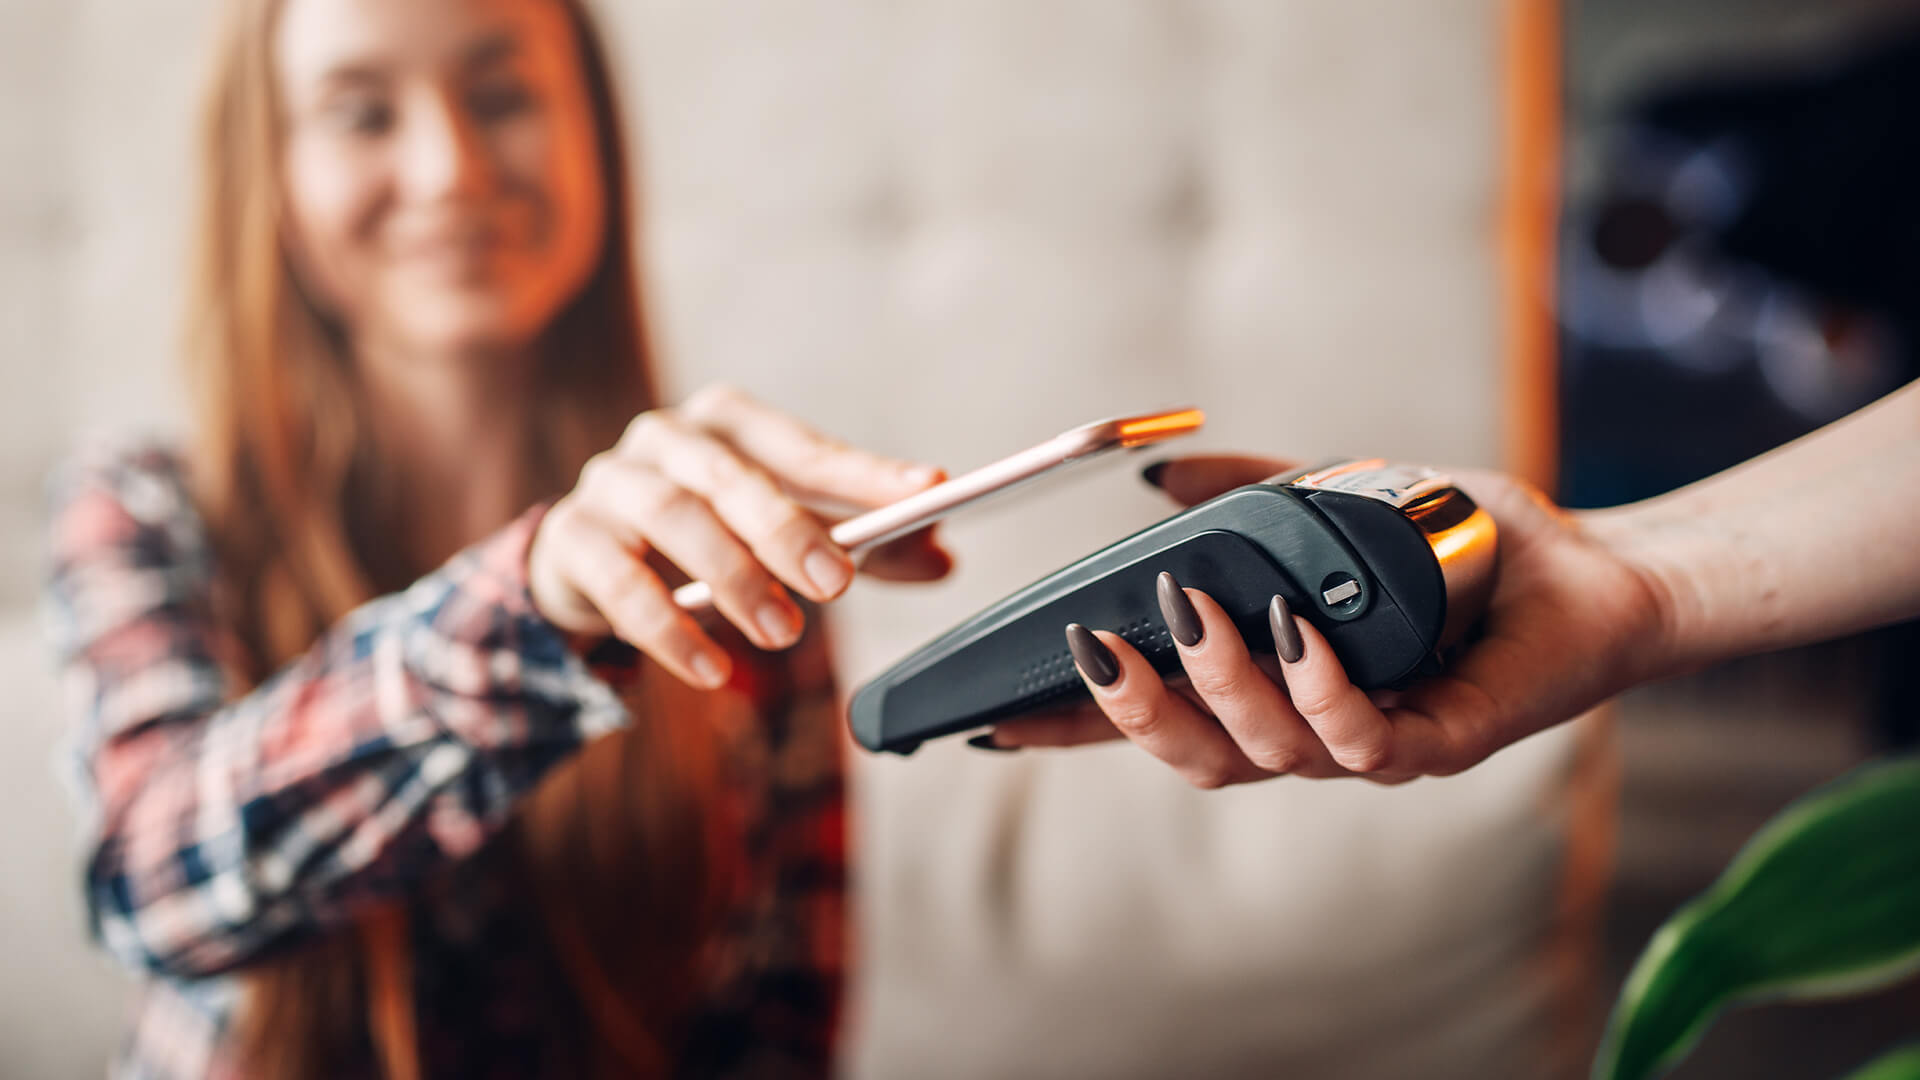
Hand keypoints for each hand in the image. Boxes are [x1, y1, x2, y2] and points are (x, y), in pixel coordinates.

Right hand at [529, 384, 951, 688]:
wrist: (585, 564)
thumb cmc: (701, 536)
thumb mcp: (779, 536)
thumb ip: (859, 544)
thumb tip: (941, 557)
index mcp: (727, 423)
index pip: (803, 445)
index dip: (864, 471)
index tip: (928, 491)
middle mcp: (665, 438)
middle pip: (728, 474)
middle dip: (787, 527)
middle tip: (837, 583)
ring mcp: (610, 483)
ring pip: (673, 516)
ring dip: (733, 577)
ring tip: (782, 632)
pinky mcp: (571, 540)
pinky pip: (621, 581)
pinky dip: (670, 630)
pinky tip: (713, 669)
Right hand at [986, 455, 1673, 785]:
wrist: (1592, 562)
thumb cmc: (1466, 542)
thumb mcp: (1333, 506)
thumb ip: (1246, 499)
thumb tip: (1154, 481)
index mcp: (1277, 688)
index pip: (1163, 719)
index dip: (1080, 727)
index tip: (996, 716)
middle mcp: (1315, 729)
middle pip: (1197, 757)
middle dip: (1130, 716)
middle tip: (1090, 655)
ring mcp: (1378, 741)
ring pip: (1268, 755)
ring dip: (1218, 691)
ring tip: (1192, 615)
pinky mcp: (1446, 738)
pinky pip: (1368, 742)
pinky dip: (1321, 691)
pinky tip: (1297, 636)